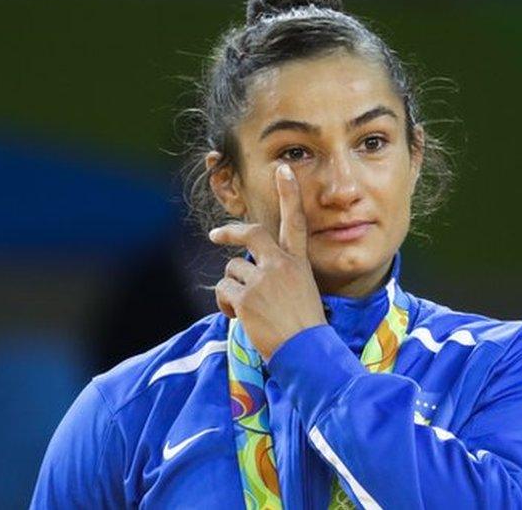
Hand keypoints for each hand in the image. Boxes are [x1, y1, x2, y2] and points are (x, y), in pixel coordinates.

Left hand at [209, 164, 326, 359]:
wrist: (306, 352)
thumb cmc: (306, 329)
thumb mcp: (302, 292)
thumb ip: (279, 276)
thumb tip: (249, 272)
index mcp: (299, 262)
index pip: (295, 221)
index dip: (289, 193)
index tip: (283, 169)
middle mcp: (281, 265)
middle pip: (251, 234)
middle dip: (230, 233)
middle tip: (215, 236)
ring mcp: (263, 279)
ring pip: (232, 271)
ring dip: (233, 290)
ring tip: (249, 311)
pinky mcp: (246, 296)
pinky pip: (223, 292)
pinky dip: (226, 306)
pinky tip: (242, 319)